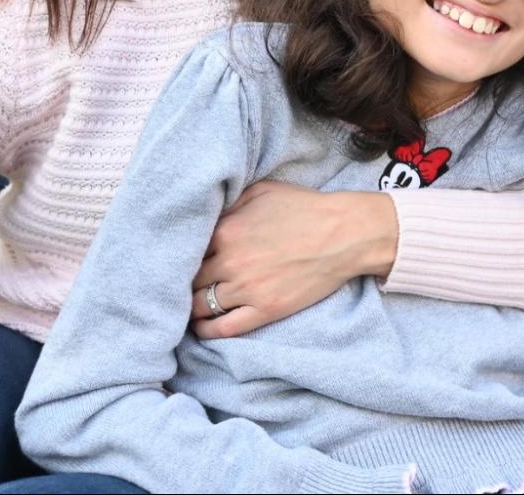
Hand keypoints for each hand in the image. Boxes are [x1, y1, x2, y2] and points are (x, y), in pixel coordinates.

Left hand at [189, 181, 397, 338]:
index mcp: (226, 230)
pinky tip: (201, 327)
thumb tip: (206, 215)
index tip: (179, 260)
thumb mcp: (262, 191)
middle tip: (178, 285)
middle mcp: (230, 261)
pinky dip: (206, 330)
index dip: (182, 255)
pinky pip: (223, 328)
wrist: (345, 233)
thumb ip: (229, 204)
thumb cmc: (305, 208)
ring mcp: (247, 288)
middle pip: (188, 279)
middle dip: (183, 281)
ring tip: (186, 306)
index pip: (187, 249)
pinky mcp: (265, 310)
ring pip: (199, 305)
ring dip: (189, 307)